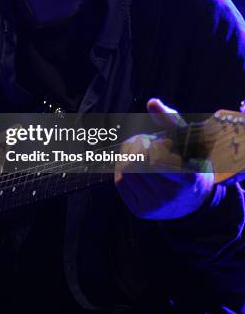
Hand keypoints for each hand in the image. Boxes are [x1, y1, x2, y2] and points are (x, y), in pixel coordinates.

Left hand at [114, 99, 214, 219]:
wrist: (193, 199)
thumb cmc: (187, 159)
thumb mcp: (186, 139)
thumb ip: (169, 119)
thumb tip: (151, 102)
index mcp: (188, 177)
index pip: (158, 158)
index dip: (155, 145)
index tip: (159, 142)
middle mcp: (172, 195)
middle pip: (137, 161)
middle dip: (138, 145)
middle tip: (145, 141)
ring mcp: (156, 206)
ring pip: (126, 170)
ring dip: (128, 155)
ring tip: (141, 153)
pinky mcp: (141, 211)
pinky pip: (120, 183)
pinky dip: (123, 169)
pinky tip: (135, 166)